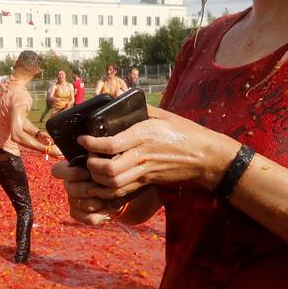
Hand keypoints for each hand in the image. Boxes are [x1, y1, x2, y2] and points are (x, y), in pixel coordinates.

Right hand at [50, 160, 128, 225]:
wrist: (120, 185)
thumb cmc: (110, 168)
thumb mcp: (106, 157)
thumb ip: (98, 156)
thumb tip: (89, 157)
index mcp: (70, 169)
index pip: (57, 171)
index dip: (72, 174)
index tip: (87, 173)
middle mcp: (69, 185)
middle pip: (72, 190)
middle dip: (90, 189)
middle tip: (103, 186)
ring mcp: (73, 200)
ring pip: (82, 204)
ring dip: (98, 201)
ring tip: (109, 197)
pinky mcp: (80, 214)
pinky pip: (89, 218)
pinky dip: (102, 213)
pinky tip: (109, 207)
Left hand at [79, 109, 233, 198]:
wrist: (205, 157)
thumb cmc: (185, 132)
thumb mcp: (163, 115)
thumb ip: (139, 108)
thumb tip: (116, 95)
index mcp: (144, 135)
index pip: (111, 144)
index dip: (91, 144)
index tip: (82, 139)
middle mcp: (142, 156)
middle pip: (108, 169)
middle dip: (91, 165)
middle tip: (86, 156)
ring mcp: (145, 171)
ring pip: (113, 184)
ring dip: (96, 180)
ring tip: (91, 169)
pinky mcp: (147, 182)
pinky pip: (122, 192)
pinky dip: (106, 191)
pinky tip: (99, 184)